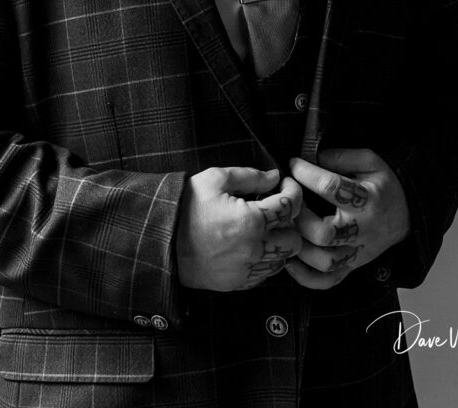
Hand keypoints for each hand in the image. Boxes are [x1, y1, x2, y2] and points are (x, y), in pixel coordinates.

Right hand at [176, 167, 302, 290]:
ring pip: (284, 259)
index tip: (284, 184)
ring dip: (279, 242)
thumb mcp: (215, 179)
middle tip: (274, 209)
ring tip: (263, 227)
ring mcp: (248, 269)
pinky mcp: (240, 283)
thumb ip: (250, 176)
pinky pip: (266, 273)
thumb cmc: (187, 207)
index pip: (291, 205)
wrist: (162, 242)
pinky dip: (266, 259)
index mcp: (251, 220)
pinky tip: (251, 244)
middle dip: (289, 222)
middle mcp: (255, 248)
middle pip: (295, 238)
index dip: (293, 190)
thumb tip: (274, 176)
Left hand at [285, 148, 410, 289]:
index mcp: (367, 199)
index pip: (331, 188)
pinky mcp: (353, 266)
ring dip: (300, 247)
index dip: (306, 174)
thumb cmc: (383, 185)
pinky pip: (328, 281)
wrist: (407, 213)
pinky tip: (290, 261)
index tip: (293, 164)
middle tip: (290, 202)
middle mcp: (362, 229)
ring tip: (289, 228)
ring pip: (325, 261)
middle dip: (300, 217)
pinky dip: (306, 277)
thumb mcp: (369, 161)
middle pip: (324, 234)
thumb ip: (340, 157)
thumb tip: (310, 157)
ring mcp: (357, 252)